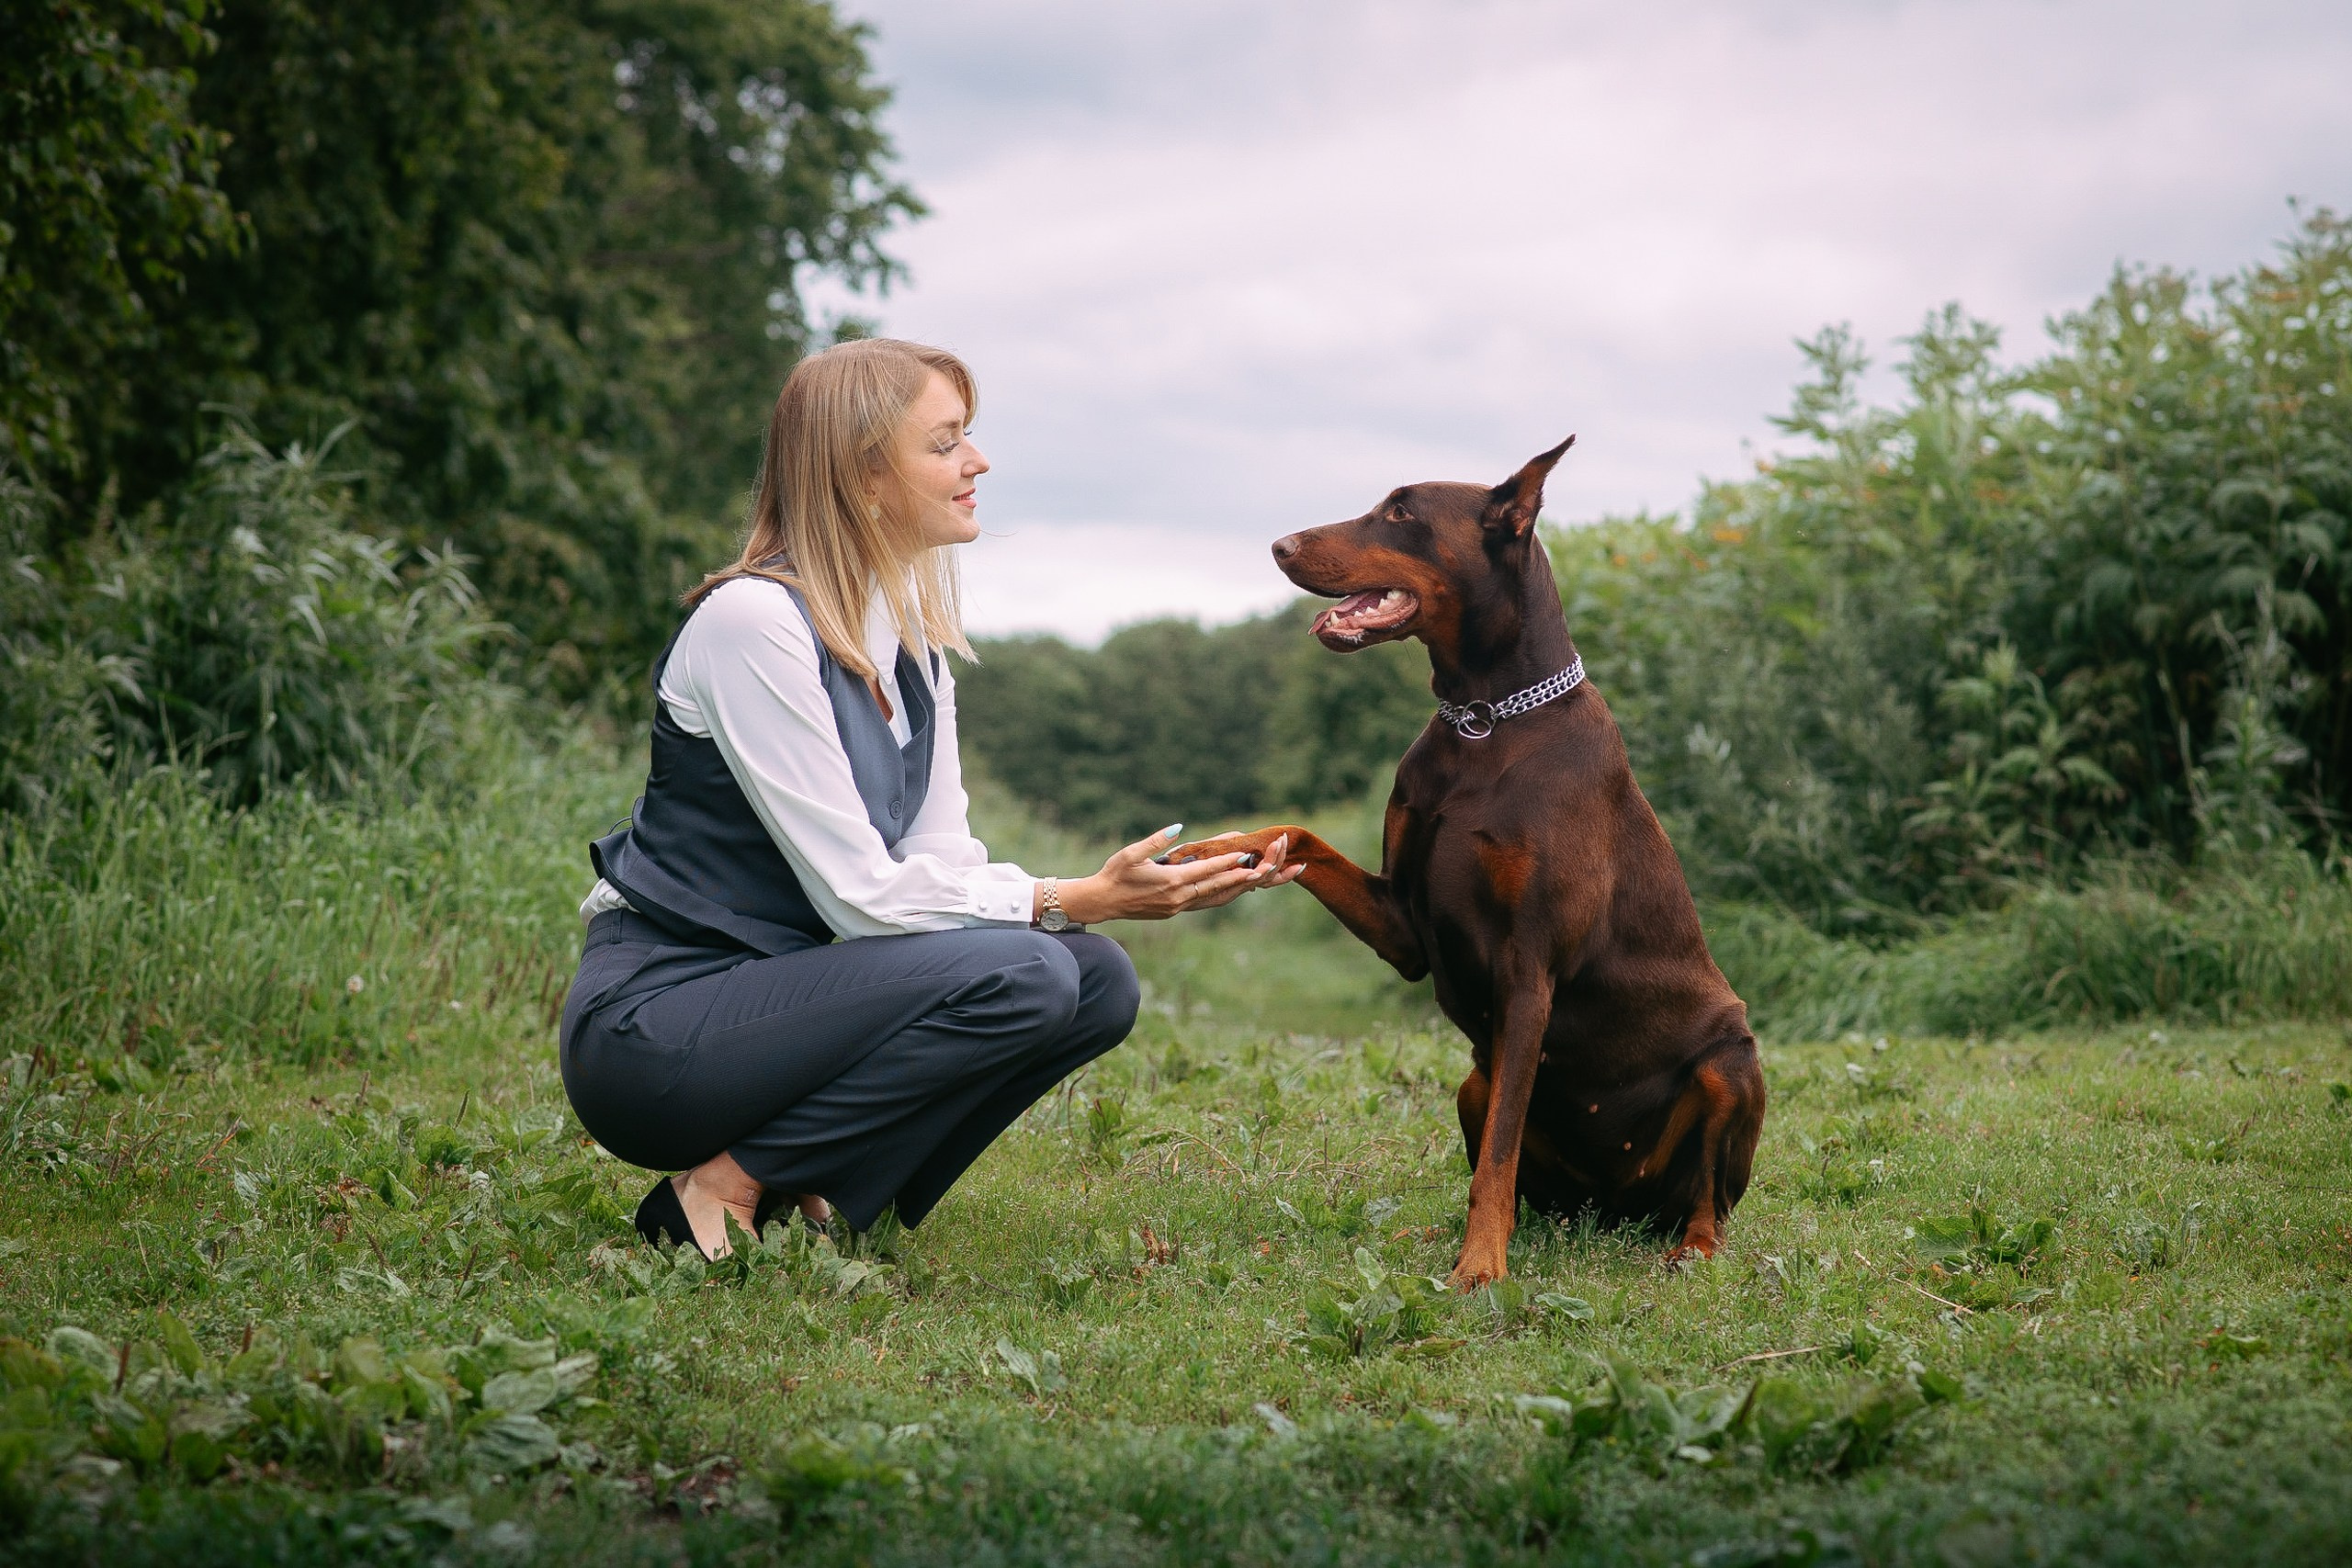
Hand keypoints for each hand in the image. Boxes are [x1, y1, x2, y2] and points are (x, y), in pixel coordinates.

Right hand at [1052, 826, 1303, 924]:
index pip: (1206, 870)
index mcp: (1170, 881)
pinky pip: (1204, 903)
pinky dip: (1220, 895)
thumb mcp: (1131, 852)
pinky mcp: (1174, 911)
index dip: (1227, 862)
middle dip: (1241, 877)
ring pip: (1214, 898)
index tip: (1246, 854)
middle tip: (1264, 868)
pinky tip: (1230, 889)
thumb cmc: (1114, 873)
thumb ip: (1157, 840)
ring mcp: (1178, 907)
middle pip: (1217, 887)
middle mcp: (1179, 898)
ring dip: (1234, 888)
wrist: (1101, 902)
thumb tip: (1179, 826)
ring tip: (1255, 879)